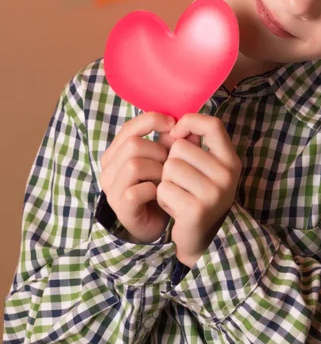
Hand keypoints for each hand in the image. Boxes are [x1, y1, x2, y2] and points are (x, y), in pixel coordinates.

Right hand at [99, 111, 177, 243]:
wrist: (157, 222)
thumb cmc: (160, 186)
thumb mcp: (166, 159)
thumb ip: (174, 141)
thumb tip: (188, 124)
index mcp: (116, 153)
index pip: (129, 127)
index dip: (152, 121)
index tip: (173, 124)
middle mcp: (109, 169)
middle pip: (133, 145)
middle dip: (158, 151)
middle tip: (170, 163)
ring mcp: (112, 189)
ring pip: (134, 165)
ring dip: (157, 170)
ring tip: (166, 178)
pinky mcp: (121, 207)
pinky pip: (137, 190)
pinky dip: (154, 189)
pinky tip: (160, 193)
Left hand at [156, 113, 241, 267]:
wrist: (203, 238)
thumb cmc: (199, 195)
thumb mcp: (204, 168)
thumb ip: (191, 144)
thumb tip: (171, 127)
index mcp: (230, 160)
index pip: (213, 125)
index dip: (190, 122)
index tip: (178, 132)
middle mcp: (226, 175)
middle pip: (180, 148)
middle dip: (171, 162)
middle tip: (181, 181)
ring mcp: (213, 193)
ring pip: (169, 167)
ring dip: (165, 181)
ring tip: (178, 193)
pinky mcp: (195, 210)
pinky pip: (163, 189)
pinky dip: (162, 197)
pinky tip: (174, 206)